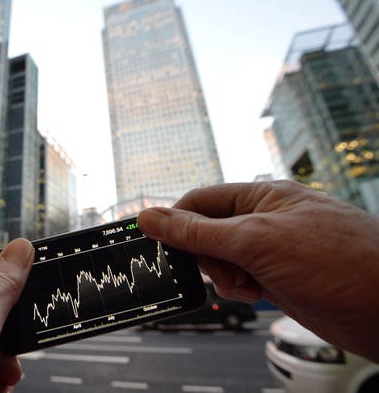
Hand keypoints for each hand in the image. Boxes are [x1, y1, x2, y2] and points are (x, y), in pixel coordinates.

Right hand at [137, 180, 378, 361]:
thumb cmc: (340, 262)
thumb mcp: (256, 241)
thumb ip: (198, 231)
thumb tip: (151, 218)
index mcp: (261, 197)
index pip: (200, 201)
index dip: (176, 222)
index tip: (157, 244)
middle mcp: (265, 221)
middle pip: (207, 232)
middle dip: (205, 254)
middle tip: (221, 267)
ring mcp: (272, 251)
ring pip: (221, 260)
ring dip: (223, 275)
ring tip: (246, 283)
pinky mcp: (279, 279)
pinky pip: (239, 279)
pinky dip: (239, 289)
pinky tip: (256, 293)